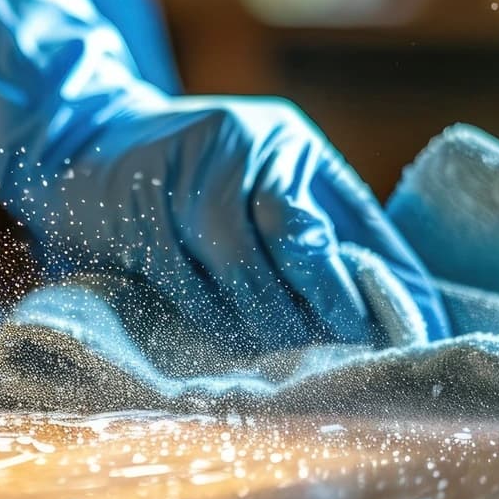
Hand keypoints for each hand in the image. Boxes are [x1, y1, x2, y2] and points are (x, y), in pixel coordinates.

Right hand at [0, 0, 448, 352]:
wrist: (86, 135)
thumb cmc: (203, 174)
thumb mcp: (272, 175)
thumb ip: (333, 229)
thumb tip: (411, 304)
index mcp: (282, 139)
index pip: (325, 221)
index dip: (349, 289)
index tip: (375, 341)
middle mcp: (236, 143)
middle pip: (286, 240)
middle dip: (312, 312)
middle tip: (332, 362)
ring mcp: (179, 174)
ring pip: (232, 266)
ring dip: (260, 325)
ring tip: (283, 364)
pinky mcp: (133, 207)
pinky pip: (177, 279)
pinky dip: (205, 319)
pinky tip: (223, 344)